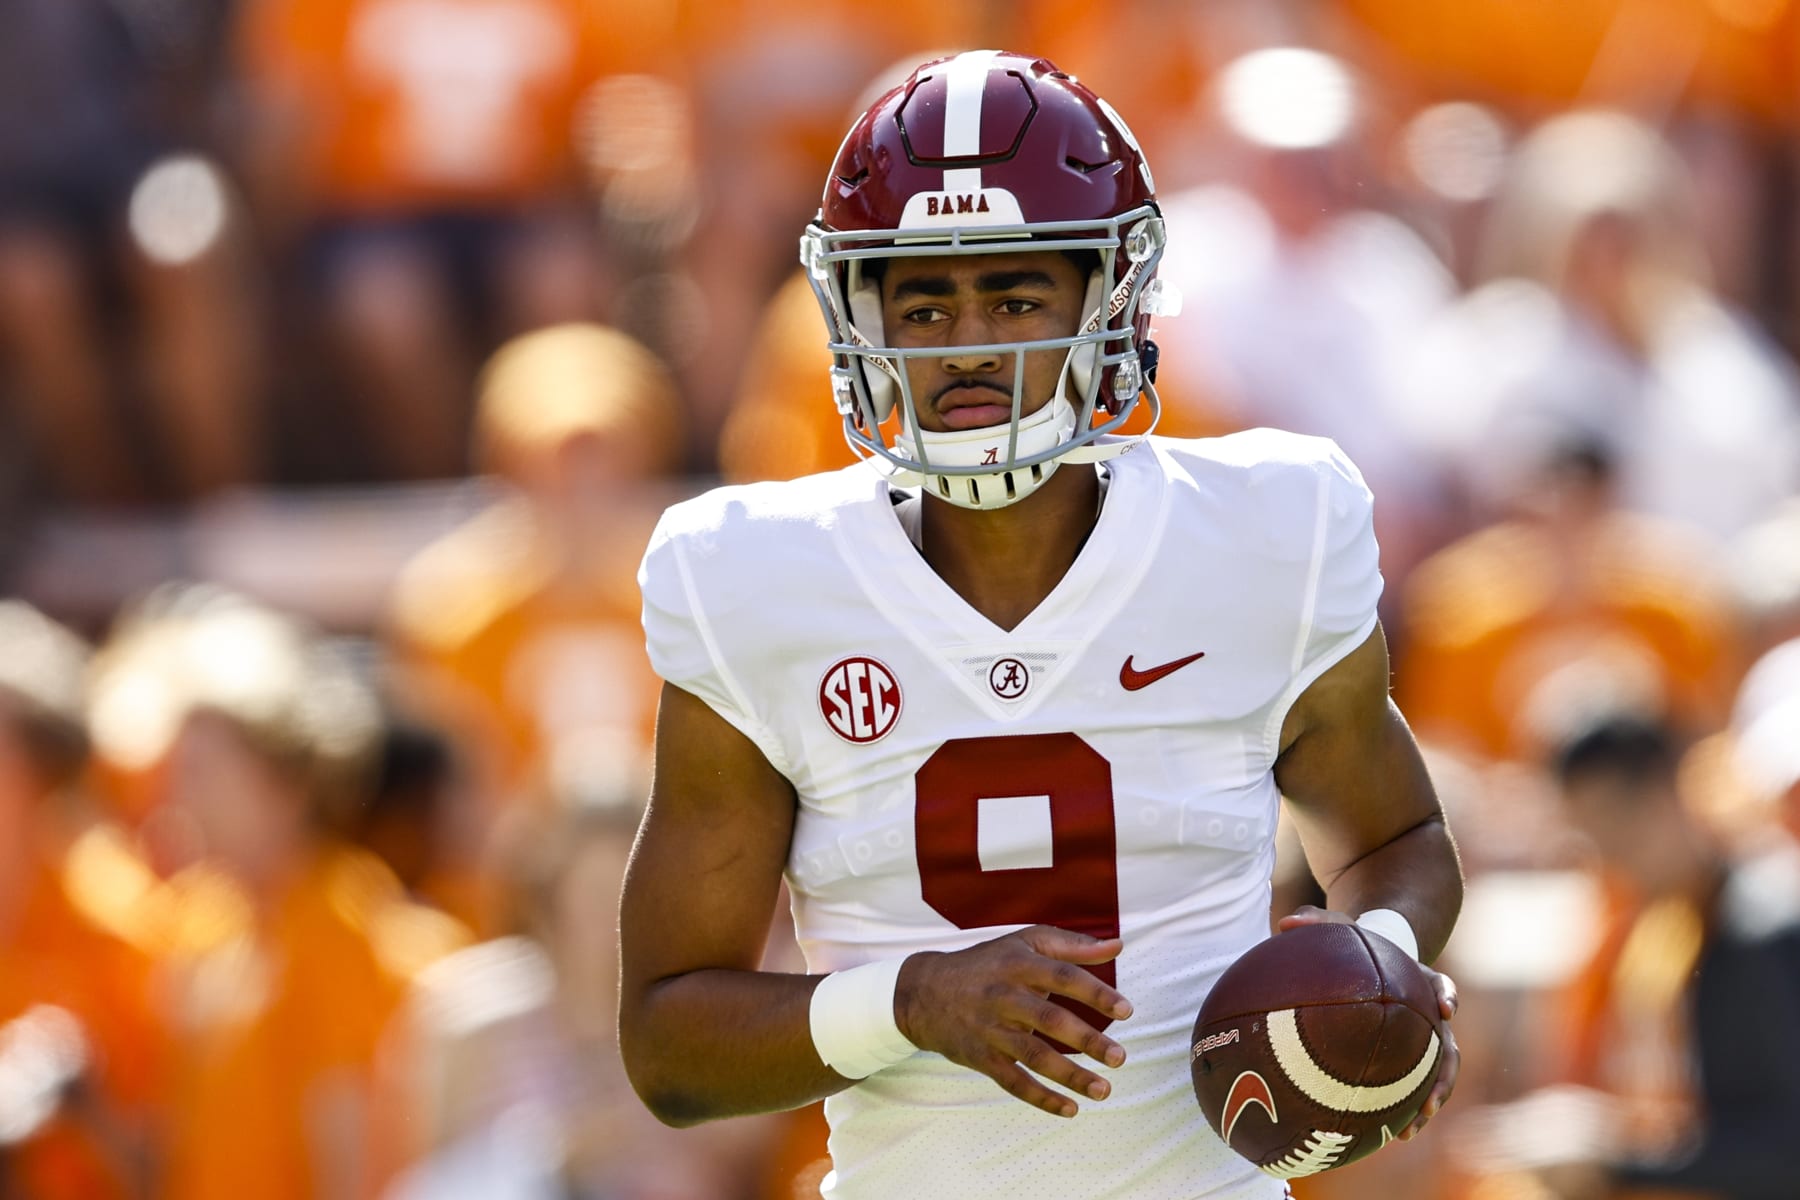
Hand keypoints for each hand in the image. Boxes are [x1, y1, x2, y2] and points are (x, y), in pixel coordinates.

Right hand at [894, 925, 1132, 1118]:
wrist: (924, 992)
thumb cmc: (987, 964)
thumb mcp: (1024, 943)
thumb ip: (1072, 945)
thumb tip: (1119, 945)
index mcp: (1020, 964)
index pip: (1063, 976)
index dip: (1095, 993)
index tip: (1126, 1011)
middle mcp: (1005, 996)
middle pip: (1050, 1019)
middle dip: (1087, 1040)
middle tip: (1119, 1058)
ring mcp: (992, 1029)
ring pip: (1034, 1056)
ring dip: (1071, 1076)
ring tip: (1104, 1090)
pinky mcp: (981, 1057)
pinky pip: (1013, 1082)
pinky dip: (1041, 1098)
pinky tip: (1070, 1110)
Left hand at [1277, 906, 1459, 1138]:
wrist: (1374, 958)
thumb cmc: (1356, 944)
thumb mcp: (1338, 927)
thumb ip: (1316, 923)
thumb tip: (1284, 923)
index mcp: (1419, 981)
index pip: (1440, 987)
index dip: (1446, 996)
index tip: (1446, 1010)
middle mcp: (1428, 1015)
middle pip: (1448, 1048)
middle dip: (1443, 1076)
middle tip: (1430, 1101)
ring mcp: (1422, 1039)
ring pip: (1434, 1076)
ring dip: (1426, 1103)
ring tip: (1408, 1131)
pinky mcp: (1408, 1058)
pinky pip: (1409, 1087)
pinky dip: (1400, 1109)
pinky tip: (1382, 1134)